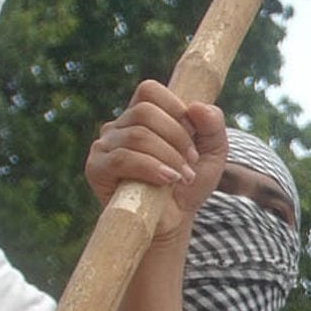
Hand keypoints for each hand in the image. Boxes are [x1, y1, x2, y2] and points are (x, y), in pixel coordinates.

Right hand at [85, 79, 227, 247]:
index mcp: (142, 115)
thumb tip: (196, 107)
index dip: (175, 107)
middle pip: (144, 112)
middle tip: (192, 162)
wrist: (174, 220)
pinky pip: (121, 158)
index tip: (193, 134)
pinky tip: (167, 181)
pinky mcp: (96, 168)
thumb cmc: (189, 182)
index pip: (149, 91)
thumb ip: (213, 126)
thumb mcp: (213, 152)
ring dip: (168, 156)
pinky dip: (150, 168)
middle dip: (176, 136)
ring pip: (136, 135)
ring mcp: (104, 146)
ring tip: (183, 177)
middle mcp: (119, 126)